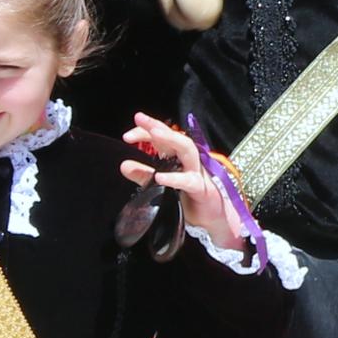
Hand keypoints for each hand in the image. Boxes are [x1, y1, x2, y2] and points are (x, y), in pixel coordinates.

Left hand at [121, 114, 242, 248]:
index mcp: (178, 158)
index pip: (162, 138)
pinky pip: (189, 182)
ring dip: (171, 139)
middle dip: (158, 126)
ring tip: (154, 134)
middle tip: (139, 118)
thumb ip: (144, 175)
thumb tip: (124, 165)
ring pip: (188, 150)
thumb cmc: (190, 199)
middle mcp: (188, 161)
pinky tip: (160, 177)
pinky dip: (174, 178)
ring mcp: (198, 173)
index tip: (127, 135)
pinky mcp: (203, 190)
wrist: (213, 219)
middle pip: (175, 136)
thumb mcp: (162, 186)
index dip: (145, 132)